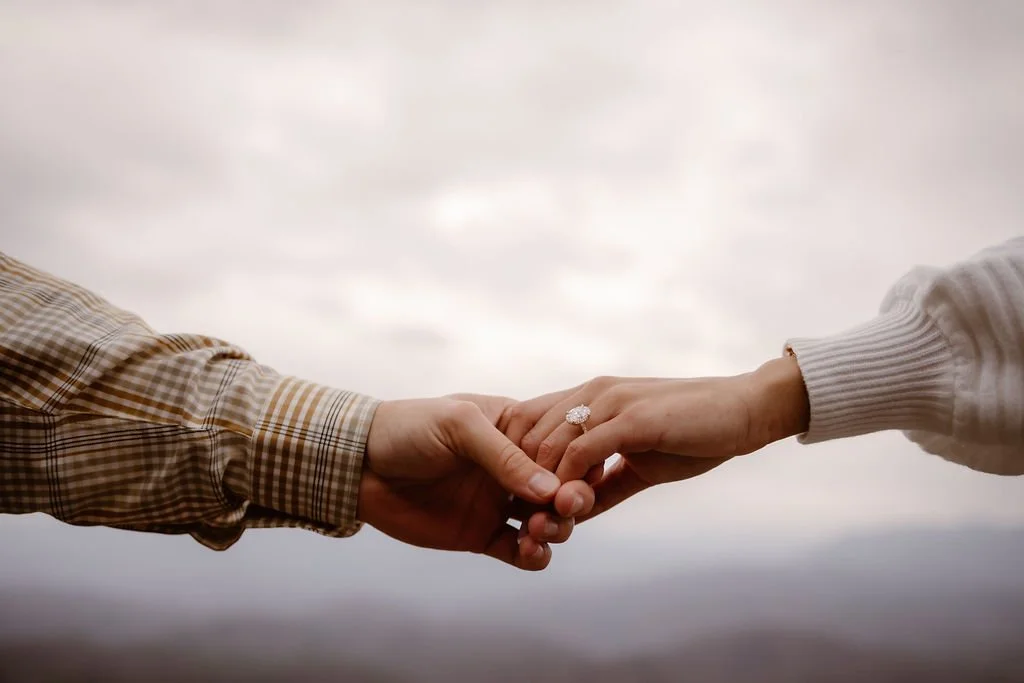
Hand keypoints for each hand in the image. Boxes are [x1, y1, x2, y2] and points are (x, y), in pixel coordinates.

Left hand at [358, 393, 592, 569]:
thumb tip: (551, 489)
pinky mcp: (482, 534)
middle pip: (562, 488)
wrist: (358, 465)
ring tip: (538, 531)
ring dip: (555, 529)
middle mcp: (513, 466)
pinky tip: (531, 552)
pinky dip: (534, 556)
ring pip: (548, 521)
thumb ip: (504, 455)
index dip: (577, 464)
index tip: (579, 479)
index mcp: (516, 428)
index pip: (562, 446)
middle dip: (571, 501)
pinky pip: (520, 551)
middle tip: (562, 510)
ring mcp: (499, 501)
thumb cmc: (408, 428)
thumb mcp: (458, 426)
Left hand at [505, 357, 808, 522]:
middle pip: (526, 435)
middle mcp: (590, 392)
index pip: (526, 422)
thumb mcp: (638, 464)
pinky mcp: (630, 418)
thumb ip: (603, 485)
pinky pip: (580, 452)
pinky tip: (573, 509)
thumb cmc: (692, 434)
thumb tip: (572, 514)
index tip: (520, 503)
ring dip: (541, 490)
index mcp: (588, 396)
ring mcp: (608, 401)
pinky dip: (568, 484)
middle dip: (521, 482)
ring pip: (547, 446)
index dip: (515, 464)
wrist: (743, 412)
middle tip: (528, 521)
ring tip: (547, 522)